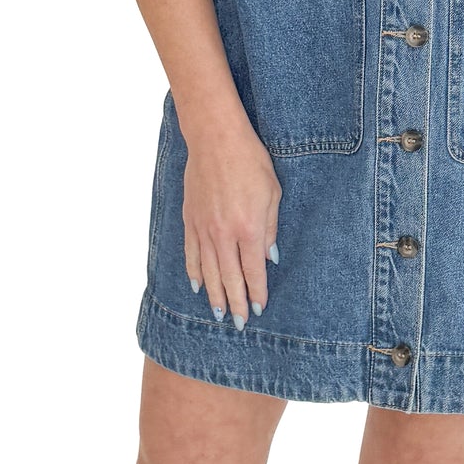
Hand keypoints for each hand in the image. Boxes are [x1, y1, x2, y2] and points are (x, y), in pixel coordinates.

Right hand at [182, 113, 280, 327]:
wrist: (216, 139)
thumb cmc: (250, 162)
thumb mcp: (273, 193)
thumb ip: (271, 228)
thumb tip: (269, 258)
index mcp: (248, 228)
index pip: (253, 271)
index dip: (256, 293)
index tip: (258, 310)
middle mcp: (223, 234)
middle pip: (229, 278)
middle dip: (235, 303)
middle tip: (238, 324)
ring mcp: (203, 228)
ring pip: (207, 271)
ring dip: (214, 295)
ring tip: (219, 314)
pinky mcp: (190, 219)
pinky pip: (191, 253)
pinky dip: (194, 272)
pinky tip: (197, 286)